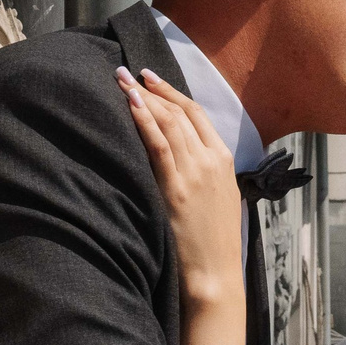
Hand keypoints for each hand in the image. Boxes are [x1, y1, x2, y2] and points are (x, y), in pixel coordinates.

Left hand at [118, 67, 245, 310]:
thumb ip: (206, 172)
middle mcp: (211, 160)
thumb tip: (184, 156)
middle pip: (180, 112)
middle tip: (128, 72)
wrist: (215, 272)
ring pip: (169, 123)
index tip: (152, 78)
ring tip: (121, 80)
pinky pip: (159, 145)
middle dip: (153, 88)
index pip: (196, 114)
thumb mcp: (219, 197)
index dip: (173, 92)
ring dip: (143, 97)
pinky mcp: (176, 188)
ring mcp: (195, 173)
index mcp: (224, 159)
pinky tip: (131, 105)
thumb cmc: (214, 241)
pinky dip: (145, 121)